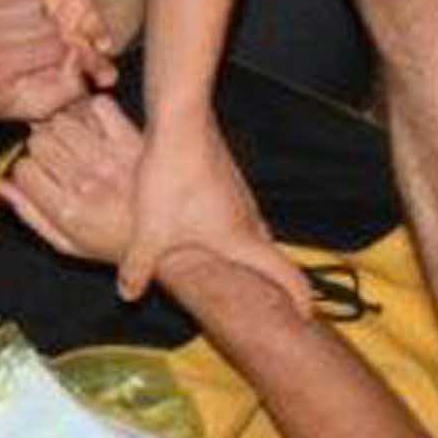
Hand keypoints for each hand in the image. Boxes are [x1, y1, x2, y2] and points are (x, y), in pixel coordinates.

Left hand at [0, 0, 95, 123]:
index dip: (61, 56)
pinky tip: (12, 12)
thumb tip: (80, 55)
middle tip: (36, 50)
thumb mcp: (36, 107)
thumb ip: (69, 87)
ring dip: (35, 15)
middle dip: (49, 36)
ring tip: (23, 33)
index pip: (56, 46)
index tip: (49, 65)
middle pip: (45, 21)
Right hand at [1, 93, 141, 265]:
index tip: (38, 176)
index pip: (23, 169)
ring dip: (62, 127)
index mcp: (68, 210)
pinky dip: (92, 110)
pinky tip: (94, 127)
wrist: (172, 243)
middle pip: (39, 141)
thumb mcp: (68, 245)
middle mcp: (86, 182)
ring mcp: (110, 159)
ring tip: (71, 141)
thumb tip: (3, 187)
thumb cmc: (115, 244)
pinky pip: (100, 108)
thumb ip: (32, 216)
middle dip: (40, 148)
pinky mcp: (131, 142)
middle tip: (55, 158)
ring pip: (63, 122)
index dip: (26, 171)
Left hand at [120, 113, 303, 312]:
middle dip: (273, 279)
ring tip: (238, 267)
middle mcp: (248, 218)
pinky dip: (233, 229)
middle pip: (270, 255)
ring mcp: (240, 196)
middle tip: (273, 299)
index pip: (284, 274)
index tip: (309, 315)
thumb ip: (139, 266)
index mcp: (240, 239)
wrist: (180, 122)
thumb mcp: (150, 231)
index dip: (300, 297)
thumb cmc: (171, 178)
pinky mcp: (227, 177)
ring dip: (251, 251)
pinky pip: (238, 213)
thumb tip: (128, 295)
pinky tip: (207, 227)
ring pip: (254, 231)